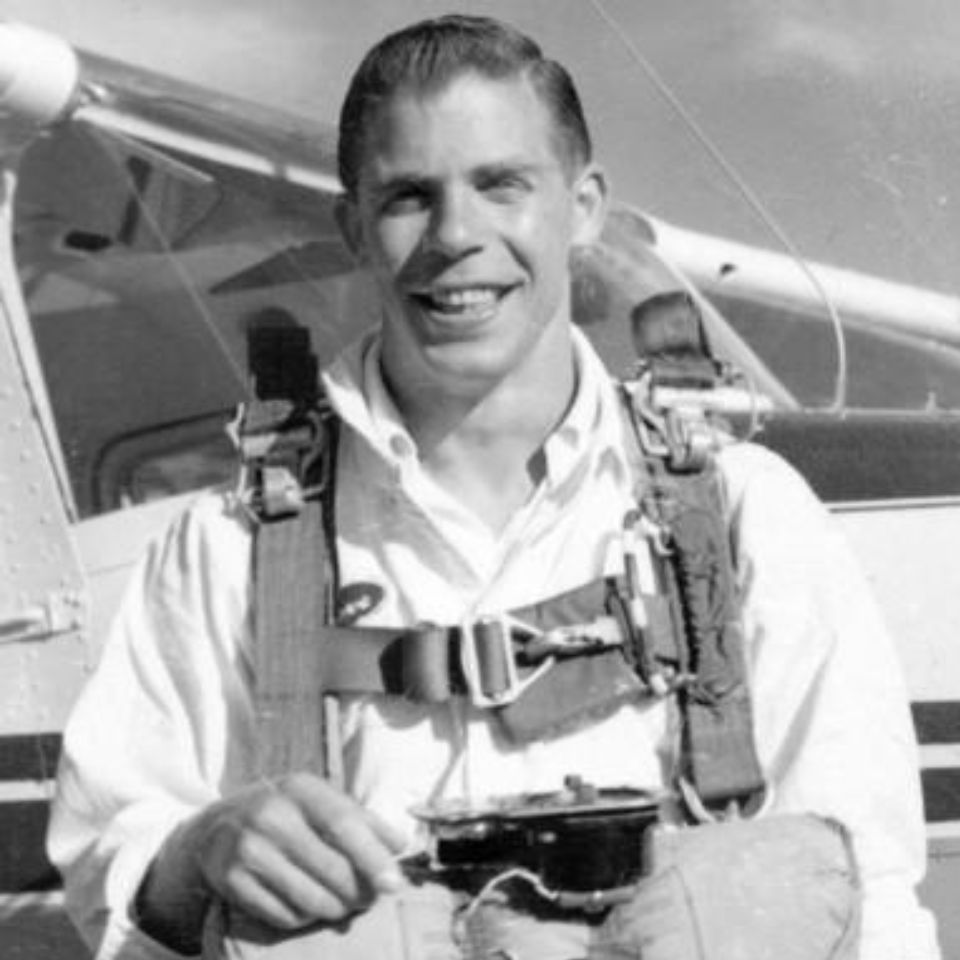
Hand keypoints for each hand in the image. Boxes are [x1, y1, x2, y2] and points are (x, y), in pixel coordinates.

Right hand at [136, 774, 405, 950]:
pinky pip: (284, 916)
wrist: (218, 825)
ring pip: (310, 899)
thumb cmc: (288, 813)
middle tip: (369, 899)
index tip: (394, 884)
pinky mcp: (230, 881)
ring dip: (335, 909)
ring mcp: (248, 848)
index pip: (343, 823)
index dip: (372, 857)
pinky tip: (307, 906)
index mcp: (301, 789)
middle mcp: (272, 814)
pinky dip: (304, 918)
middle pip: (331, 868)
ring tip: (342, 904)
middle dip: (359, 892)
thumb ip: (363, 820)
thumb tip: (401, 845)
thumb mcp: (321, 802)